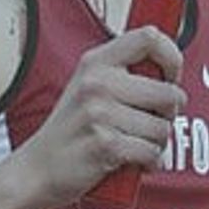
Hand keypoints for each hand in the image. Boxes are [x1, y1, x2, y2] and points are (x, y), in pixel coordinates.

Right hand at [23, 26, 185, 206]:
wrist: (37, 170)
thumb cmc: (69, 131)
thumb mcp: (87, 88)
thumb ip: (122, 74)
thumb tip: (169, 71)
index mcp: (95, 62)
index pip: (149, 38)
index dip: (172, 58)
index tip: (170, 77)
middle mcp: (97, 83)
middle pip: (169, 92)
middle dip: (168, 114)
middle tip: (150, 123)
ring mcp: (100, 113)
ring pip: (163, 127)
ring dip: (157, 143)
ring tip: (135, 144)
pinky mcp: (106, 144)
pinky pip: (152, 151)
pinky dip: (149, 161)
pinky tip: (133, 162)